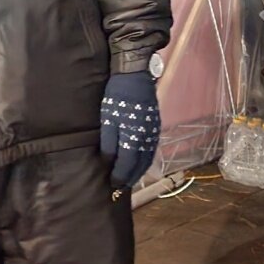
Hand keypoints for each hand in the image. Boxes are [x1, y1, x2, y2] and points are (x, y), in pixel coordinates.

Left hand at [99, 72, 160, 188]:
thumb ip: (108, 143)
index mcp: (134, 139)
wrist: (134, 74)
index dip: (119, 177)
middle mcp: (147, 139)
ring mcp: (154, 132)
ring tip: (130, 179)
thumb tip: (108, 162)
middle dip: (130, 179)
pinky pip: (152, 149)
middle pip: (140, 166)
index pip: (127, 166)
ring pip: (148, 159)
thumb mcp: (107, 119)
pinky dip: (145, 160)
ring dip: (139, 171)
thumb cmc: (117, 96)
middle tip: (121, 189)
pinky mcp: (156, 125)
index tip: (112, 187)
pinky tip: (139, 161)